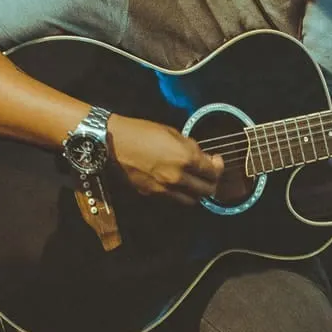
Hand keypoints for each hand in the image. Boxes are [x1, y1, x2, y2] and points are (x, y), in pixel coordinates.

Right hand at [107, 114, 223, 204]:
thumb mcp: (172, 132)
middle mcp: (178, 178)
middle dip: (212, 183)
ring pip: (192, 200)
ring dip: (197, 193)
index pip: (213, 172)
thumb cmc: (142, 131)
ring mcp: (164, 189)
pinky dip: (180, 194)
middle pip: (207, 191)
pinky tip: (177, 184)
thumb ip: (190, 147)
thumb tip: (202, 157)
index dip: (218, 167)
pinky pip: (173, 199)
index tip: (216, 161)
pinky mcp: (152, 194)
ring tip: (195, 182)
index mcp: (185, 158)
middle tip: (210, 174)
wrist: (112, 143)